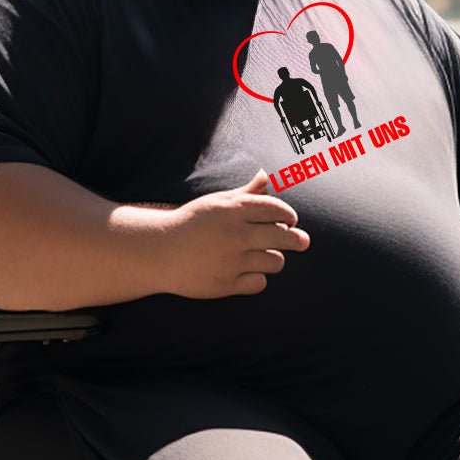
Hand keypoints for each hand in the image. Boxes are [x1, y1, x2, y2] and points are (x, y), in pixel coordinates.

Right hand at [156, 170, 309, 297]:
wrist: (158, 251)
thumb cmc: (191, 223)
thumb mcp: (216, 202)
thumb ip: (245, 193)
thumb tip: (266, 176)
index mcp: (233, 210)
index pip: (277, 210)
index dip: (289, 216)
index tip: (290, 221)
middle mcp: (236, 234)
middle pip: (285, 237)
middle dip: (297, 239)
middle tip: (301, 241)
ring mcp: (232, 261)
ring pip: (275, 262)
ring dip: (273, 258)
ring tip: (263, 256)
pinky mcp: (226, 284)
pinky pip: (259, 283)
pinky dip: (257, 278)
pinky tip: (247, 272)